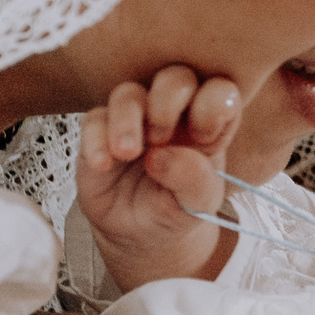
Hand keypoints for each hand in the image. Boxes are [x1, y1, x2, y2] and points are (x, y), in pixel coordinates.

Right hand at [78, 65, 242, 293]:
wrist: (138, 237)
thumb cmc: (176, 210)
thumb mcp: (198, 205)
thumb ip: (194, 180)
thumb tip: (162, 156)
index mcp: (206, 124)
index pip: (220, 91)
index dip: (214, 103)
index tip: (203, 135)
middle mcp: (172, 113)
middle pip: (174, 78)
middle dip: (168, 100)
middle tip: (161, 138)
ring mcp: (134, 120)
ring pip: (128, 93)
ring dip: (127, 119)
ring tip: (127, 153)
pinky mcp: (100, 133)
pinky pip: (94, 119)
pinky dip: (96, 139)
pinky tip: (103, 164)